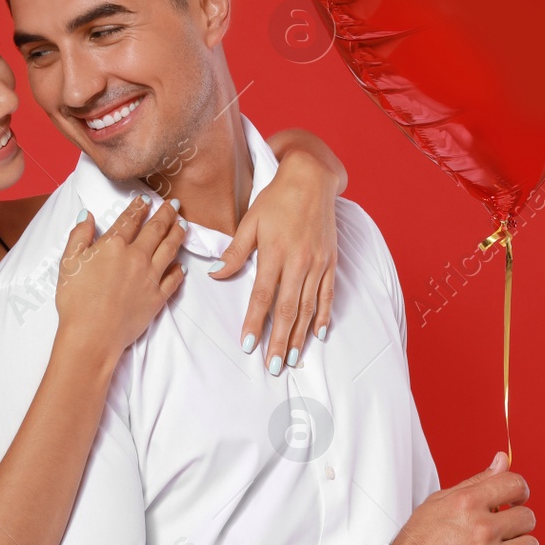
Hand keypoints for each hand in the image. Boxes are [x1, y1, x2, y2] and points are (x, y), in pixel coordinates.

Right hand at [55, 193, 187, 358]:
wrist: (92, 335)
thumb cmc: (75, 301)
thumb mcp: (68, 262)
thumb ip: (79, 235)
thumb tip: (88, 216)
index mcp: (114, 245)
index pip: (130, 219)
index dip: (139, 206)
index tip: (146, 199)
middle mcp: (137, 256)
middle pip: (156, 229)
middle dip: (166, 213)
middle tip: (173, 204)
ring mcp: (151, 276)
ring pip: (170, 248)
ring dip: (178, 233)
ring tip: (183, 224)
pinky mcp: (158, 297)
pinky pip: (174, 279)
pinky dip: (180, 270)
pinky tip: (182, 265)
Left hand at [210, 149, 338, 373]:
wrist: (312, 178)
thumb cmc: (277, 198)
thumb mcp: (251, 221)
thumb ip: (235, 251)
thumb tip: (214, 273)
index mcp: (275, 252)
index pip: (263, 296)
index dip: (254, 322)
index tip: (247, 345)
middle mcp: (299, 261)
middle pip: (287, 309)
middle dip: (280, 340)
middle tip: (273, 365)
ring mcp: (318, 263)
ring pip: (308, 307)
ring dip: (300, 335)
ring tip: (293, 359)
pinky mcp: (330, 262)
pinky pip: (328, 294)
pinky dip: (323, 316)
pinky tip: (318, 335)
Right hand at [389, 452, 538, 544]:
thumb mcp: (439, 504)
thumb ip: (475, 482)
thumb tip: (502, 460)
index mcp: (466, 503)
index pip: (515, 485)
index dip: (518, 493)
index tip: (514, 501)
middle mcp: (481, 529)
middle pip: (528, 518)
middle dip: (514, 526)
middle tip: (495, 535)